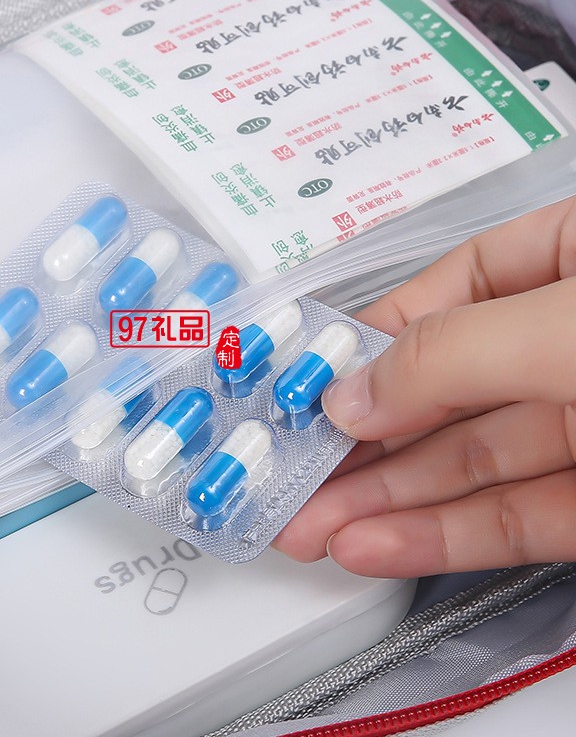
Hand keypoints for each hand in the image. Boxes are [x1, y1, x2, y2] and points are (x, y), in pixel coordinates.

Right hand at [273, 196, 575, 577]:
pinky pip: (516, 516)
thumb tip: (351, 396)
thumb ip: (451, 355)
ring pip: (471, 462)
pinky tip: (376, 545)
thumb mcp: (567, 325)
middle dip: (361, 440)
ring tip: (309, 526)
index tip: (307, 384)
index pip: (454, 289)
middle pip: (445, 388)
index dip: (374, 338)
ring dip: (384, 500)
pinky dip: (443, 536)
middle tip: (287, 472)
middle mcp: (572, 342)